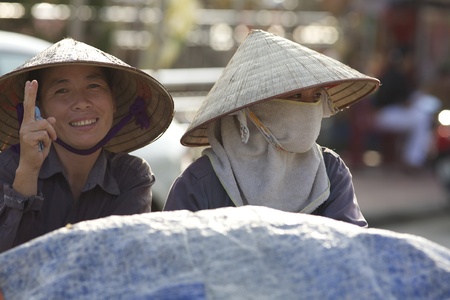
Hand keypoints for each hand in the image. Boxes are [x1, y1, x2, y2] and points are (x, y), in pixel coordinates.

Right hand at [13, 80, 56, 195]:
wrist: (32, 163)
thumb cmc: (39, 150)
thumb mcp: (46, 137)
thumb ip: (47, 127)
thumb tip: (51, 118)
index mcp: (29, 123)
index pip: (29, 106)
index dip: (30, 94)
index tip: (31, 82)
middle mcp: (25, 125)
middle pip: (29, 106)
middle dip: (31, 93)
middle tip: (33, 81)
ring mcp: (25, 130)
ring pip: (45, 124)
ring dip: (51, 133)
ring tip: (48, 141)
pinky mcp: (28, 137)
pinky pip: (46, 134)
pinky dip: (49, 140)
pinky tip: (43, 145)